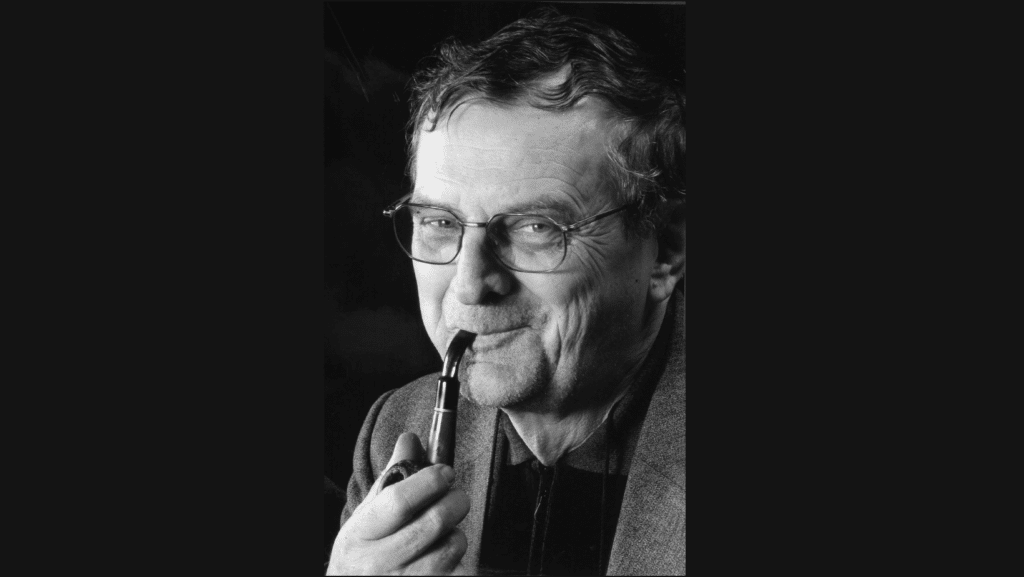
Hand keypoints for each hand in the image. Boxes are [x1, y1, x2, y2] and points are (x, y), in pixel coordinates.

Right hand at [326, 433, 470, 574]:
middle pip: (435, 521)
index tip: (444, 472)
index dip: (430, 481)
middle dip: (455, 500)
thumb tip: (410, 440)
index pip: (400, 501)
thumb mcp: (368, 517)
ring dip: (456, 532)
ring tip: (442, 534)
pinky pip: (462, 568)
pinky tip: (443, 558)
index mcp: (359, 535)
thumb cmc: (366, 554)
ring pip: (454, 544)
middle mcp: (379, 564)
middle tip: (455, 497)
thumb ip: (391, 479)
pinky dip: (459, 558)